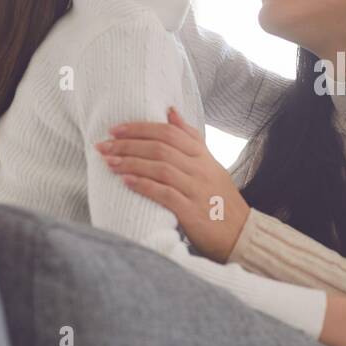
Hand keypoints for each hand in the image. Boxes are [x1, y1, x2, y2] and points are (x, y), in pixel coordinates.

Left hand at [97, 107, 247, 261]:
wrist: (241, 233)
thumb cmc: (221, 199)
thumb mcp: (210, 164)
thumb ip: (190, 138)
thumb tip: (171, 111)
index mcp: (204, 156)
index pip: (170, 132)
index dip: (141, 128)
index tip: (115, 129)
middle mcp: (201, 169)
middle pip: (161, 148)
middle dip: (128, 145)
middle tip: (104, 145)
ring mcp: (197, 190)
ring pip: (161, 168)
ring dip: (131, 163)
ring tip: (109, 162)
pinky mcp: (192, 212)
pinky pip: (165, 194)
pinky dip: (144, 185)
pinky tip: (126, 181)